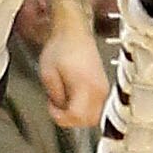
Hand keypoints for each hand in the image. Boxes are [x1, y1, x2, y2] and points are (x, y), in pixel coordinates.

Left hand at [38, 11, 111, 128]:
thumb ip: (55, 96)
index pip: (77, 116)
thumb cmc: (61, 46)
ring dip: (79, 115)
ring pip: (94, 116)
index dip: (61, 117)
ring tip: (66, 101)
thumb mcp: (48, 74)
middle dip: (70, 119)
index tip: (52, 107)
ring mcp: (103, 88)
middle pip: (88, 120)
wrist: (74, 31)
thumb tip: (60, 109)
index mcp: (85, 85)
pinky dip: (85, 108)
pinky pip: (97, 107)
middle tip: (58, 107)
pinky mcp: (104, 86)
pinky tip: (74, 97)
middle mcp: (98, 89)